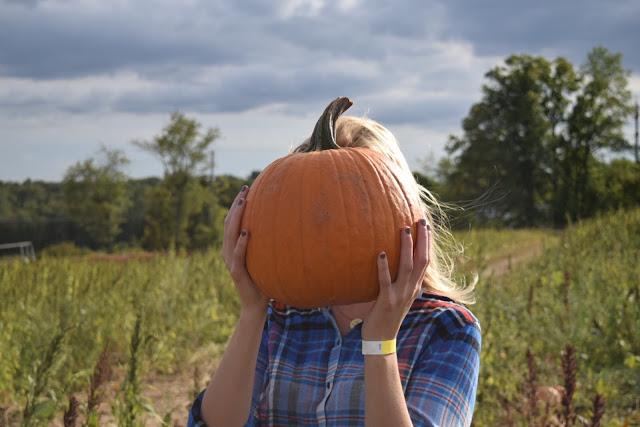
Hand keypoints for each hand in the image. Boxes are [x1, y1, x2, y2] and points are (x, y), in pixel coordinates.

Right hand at [222, 185, 269, 313]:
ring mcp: (231, 261)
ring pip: (230, 234)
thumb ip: (267, 244)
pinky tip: (247, 231)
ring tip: (245, 202)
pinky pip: (238, 254)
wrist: (256, 305)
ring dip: (237, 216)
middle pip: (228, 222)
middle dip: (236, 204)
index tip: (246, 189)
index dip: (236, 204)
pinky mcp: (237, 271)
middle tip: (245, 189)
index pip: (231, 221)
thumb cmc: (263, 280)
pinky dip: (241, 242)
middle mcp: (227, 252)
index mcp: (232, 247)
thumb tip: (286, 225)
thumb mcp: (264, 258)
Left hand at [361, 219, 430, 340]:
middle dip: (422, 240)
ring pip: (407, 268)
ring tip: (403, 229)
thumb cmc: (386, 315)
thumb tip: (389, 258)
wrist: (381, 340)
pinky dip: (384, 267)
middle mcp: (411, 289)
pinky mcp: (386, 301)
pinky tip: (381, 253)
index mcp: (415, 287)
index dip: (427, 243)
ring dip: (406, 247)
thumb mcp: (397, 295)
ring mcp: (400, 295)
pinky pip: (385, 281)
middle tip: (420, 220)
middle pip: (422, 261)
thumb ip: (397, 280)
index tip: (426, 225)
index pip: (426, 261)